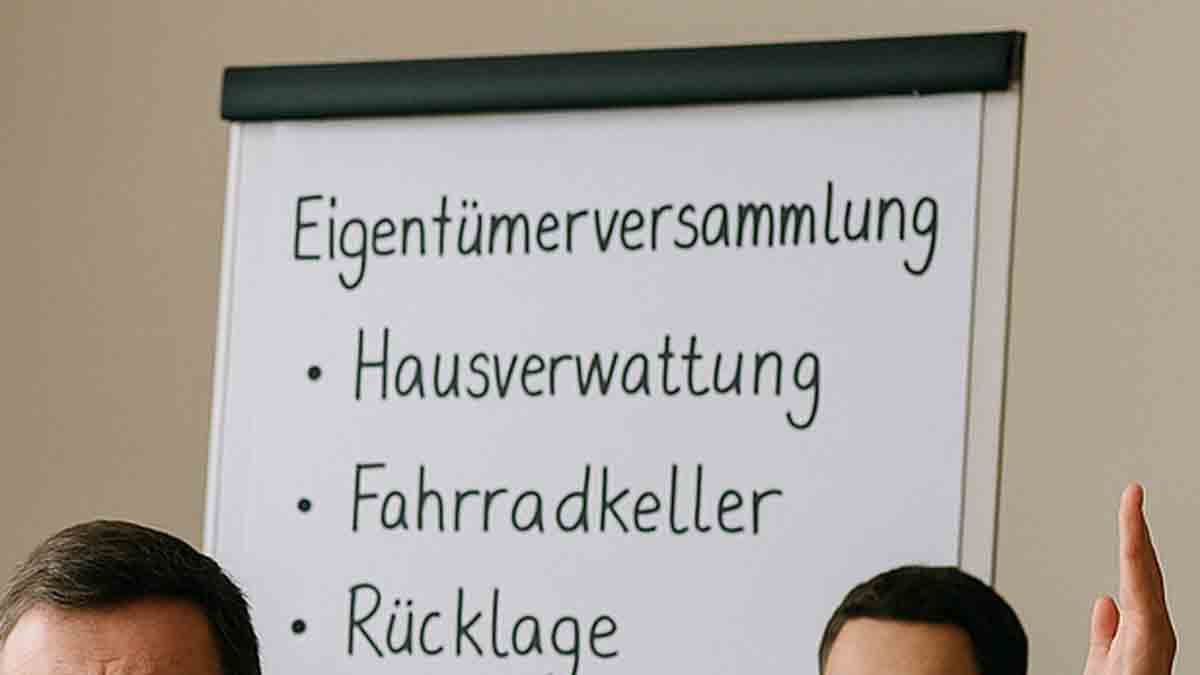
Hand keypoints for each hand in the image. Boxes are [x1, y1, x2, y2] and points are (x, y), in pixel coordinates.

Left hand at [1084, 483, 1176, 674]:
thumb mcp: (1105, 663)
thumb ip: (1106, 633)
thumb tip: (1106, 599)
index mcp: (1143, 632)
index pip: (1135, 577)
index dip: (1134, 541)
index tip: (1130, 505)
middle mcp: (1154, 632)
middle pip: (1144, 571)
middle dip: (1139, 529)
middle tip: (1132, 490)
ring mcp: (1155, 639)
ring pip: (1145, 578)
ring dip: (1137, 538)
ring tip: (1131, 501)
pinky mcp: (1149, 648)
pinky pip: (1143, 601)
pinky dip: (1138, 569)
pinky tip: (1133, 545)